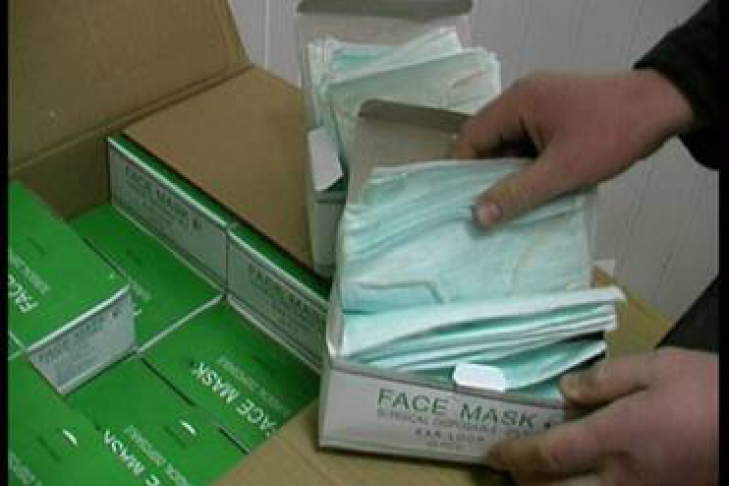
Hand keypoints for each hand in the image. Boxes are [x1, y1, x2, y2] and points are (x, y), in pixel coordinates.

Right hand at [454, 71, 693, 227]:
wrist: (664, 107)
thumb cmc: (612, 133)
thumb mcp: (563, 170)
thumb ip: (518, 192)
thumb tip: (478, 215)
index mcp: (517, 102)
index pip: (471, 136)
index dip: (460, 171)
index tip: (458, 204)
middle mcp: (523, 99)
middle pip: (488, 141)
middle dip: (485, 175)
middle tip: (480, 212)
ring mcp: (540, 107)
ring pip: (509, 146)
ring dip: (509, 174)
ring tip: (504, 207)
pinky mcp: (556, 118)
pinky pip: (529, 145)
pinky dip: (528, 168)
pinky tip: (530, 193)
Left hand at [487, 347, 717, 484]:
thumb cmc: (708, 391)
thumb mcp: (657, 367)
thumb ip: (605, 379)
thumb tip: (565, 389)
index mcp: (616, 438)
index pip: (549, 455)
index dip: (515, 455)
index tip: (493, 453)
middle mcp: (622, 476)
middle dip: (527, 482)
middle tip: (511, 466)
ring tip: (540, 473)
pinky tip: (584, 475)